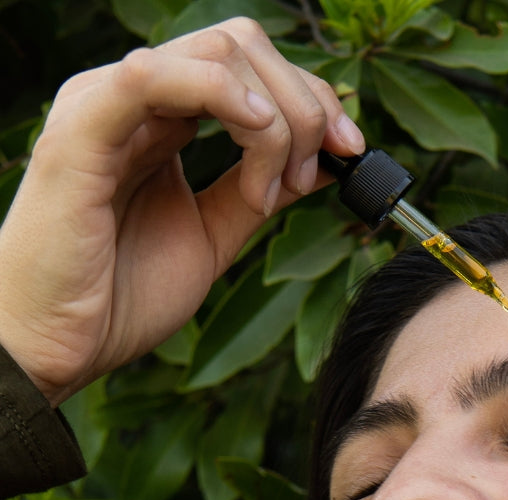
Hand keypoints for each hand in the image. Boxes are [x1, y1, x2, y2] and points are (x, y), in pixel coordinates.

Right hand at [0, 17, 363, 405]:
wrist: (56, 344)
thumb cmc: (117, 298)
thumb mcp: (213, 238)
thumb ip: (259, 194)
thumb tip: (323, 161)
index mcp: (164, 120)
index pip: (251, 68)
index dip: (313, 101)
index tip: (350, 155)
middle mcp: (137, 100)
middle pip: (243, 47)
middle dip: (304, 105)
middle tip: (315, 174)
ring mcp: (107, 105)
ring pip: (217, 52)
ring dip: (275, 116)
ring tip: (273, 189)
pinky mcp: (83, 128)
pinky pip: (154, 75)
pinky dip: (220, 93)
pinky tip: (256, 134)